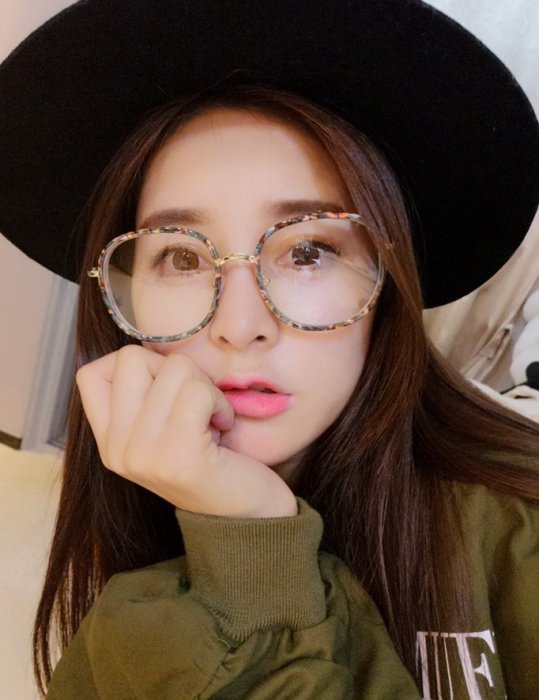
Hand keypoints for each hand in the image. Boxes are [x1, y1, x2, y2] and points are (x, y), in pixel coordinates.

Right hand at [76, 345, 297, 517]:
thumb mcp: (166, 428)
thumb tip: (148, 348)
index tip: (165, 390)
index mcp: (110, 442)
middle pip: (132, 358)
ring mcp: (142, 454)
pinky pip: (198, 392)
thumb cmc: (214, 460)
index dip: (132, 365)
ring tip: (212, 420)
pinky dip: (220, 403)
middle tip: (196, 404)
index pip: (90, 373)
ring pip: (174, 368)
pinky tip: (223, 429)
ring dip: (206, 387)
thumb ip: (145, 396)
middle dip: (176, 370)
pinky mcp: (177, 456)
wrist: (248, 517)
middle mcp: (117, 450)